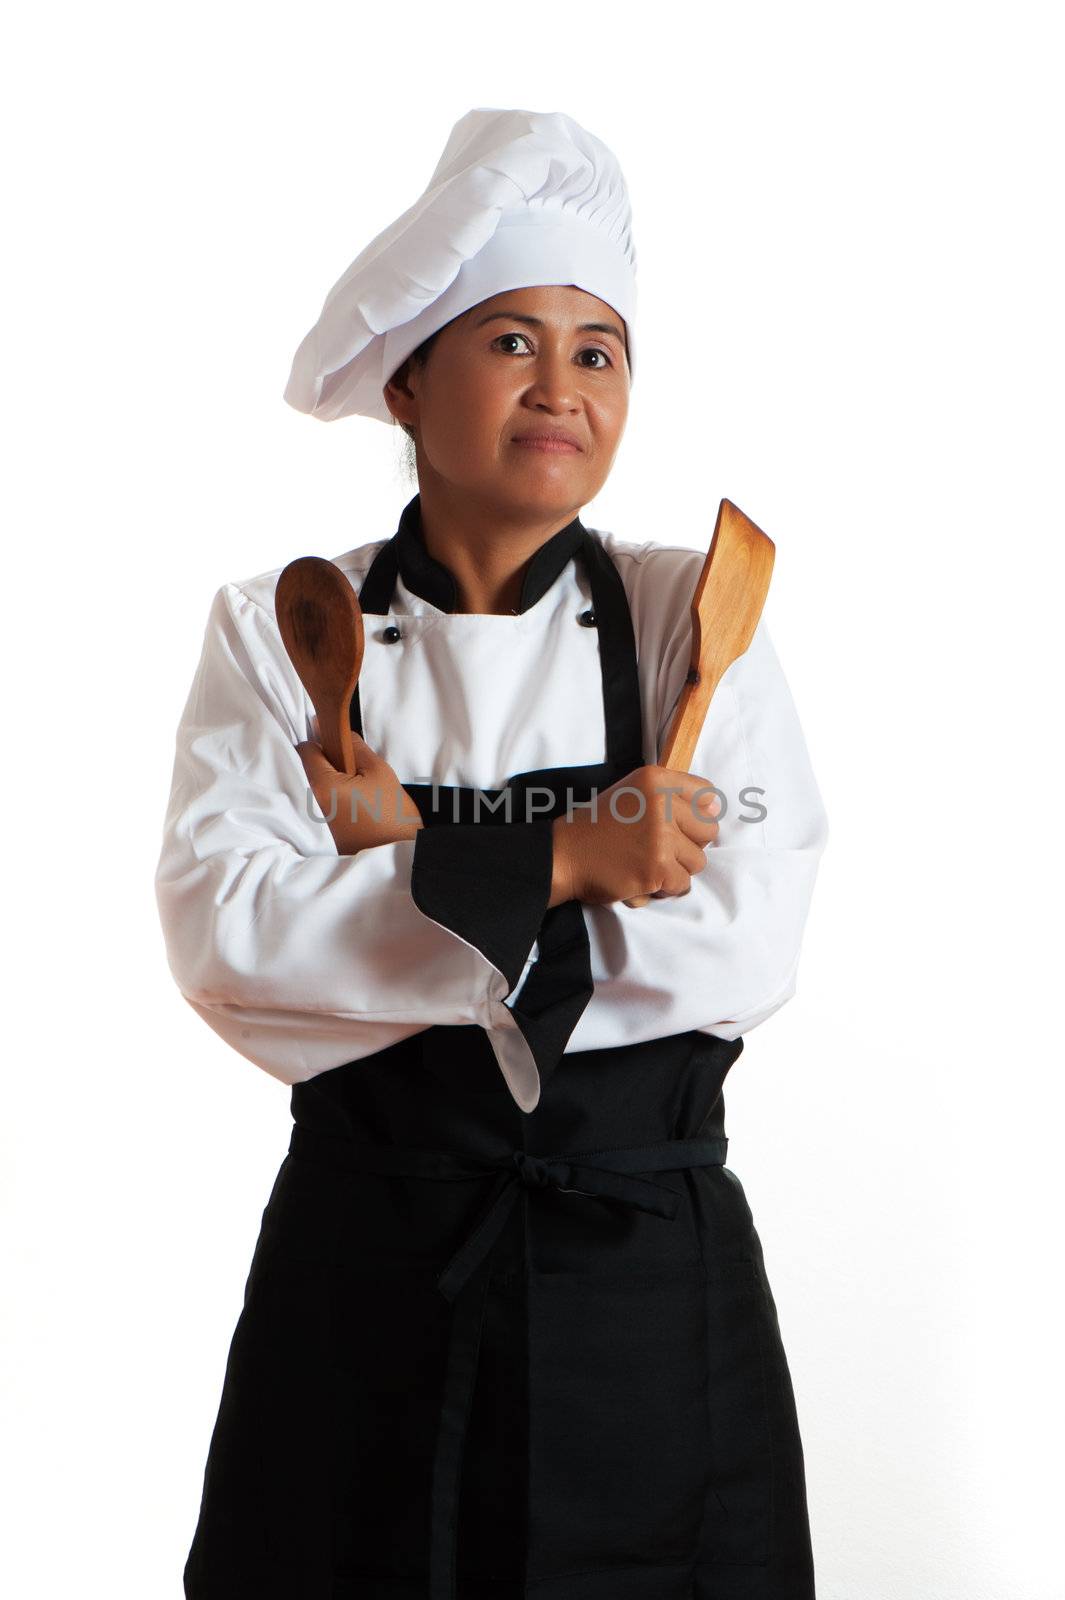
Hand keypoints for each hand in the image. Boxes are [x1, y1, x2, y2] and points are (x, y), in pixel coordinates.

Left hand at [295, 732, 422, 855]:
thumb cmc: (392, 810)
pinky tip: (354, 805)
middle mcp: (312, 805)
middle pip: (308, 771)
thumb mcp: (378, 770)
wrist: (401, 851)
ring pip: (315, 790)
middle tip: (350, 766)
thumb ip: (354, 746)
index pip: (306, 751)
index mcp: (323, 786)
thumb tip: (336, 730)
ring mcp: (316, 823)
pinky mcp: (324, 836)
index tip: (335, 741)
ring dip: (329, 783)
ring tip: (355, 787)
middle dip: (325, 763)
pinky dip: (333, 802)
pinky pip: (321, 808)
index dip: (320, 741)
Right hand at [548, 765, 719, 905]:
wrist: (563, 855)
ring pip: (698, 861)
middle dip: (688, 845)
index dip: (697, 815)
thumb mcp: (632, 793)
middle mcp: (661, 803)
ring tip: (646, 863)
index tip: (678, 825)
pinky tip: (641, 878)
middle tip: (659, 848)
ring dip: (676, 869)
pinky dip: (664, 888)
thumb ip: (671, 794)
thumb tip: (717, 806)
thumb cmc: (598, 827)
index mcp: (655, 779)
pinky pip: (682, 884)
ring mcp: (660, 837)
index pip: (706, 794)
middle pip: (709, 831)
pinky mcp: (656, 868)